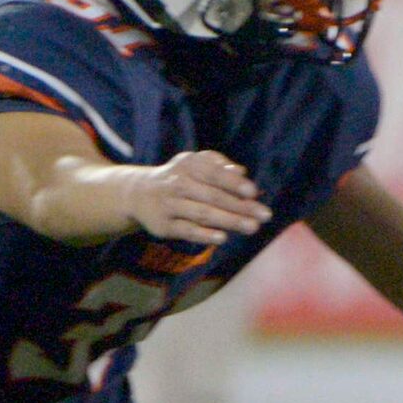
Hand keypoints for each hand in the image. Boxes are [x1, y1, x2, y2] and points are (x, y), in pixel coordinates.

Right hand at [122, 151, 270, 245]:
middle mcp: (176, 183)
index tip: (253, 192)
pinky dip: (203, 235)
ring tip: (252, 227)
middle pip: (212, 196)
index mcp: (188, 165)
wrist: (138, 193)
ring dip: (229, 221)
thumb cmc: (181, 178)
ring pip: (202, 214)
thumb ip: (219, 166)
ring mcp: (168, 205)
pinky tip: (222, 238)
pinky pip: (186, 230)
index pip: (213, 173)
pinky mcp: (162, 226)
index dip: (233, 182)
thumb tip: (241, 172)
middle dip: (240, 206)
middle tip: (264, 215)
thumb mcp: (196, 165)